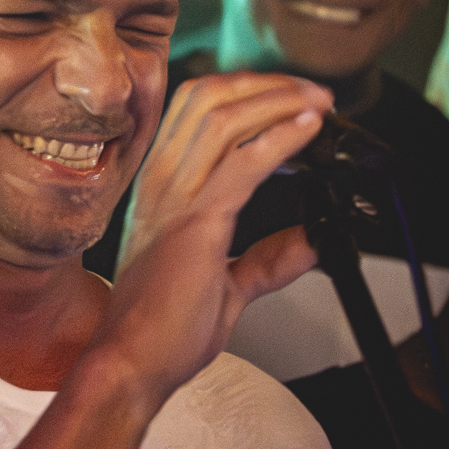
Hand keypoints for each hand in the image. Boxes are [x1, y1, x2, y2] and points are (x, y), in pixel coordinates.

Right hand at [92, 72, 332, 404]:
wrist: (132, 364)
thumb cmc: (159, 329)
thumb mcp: (227, 284)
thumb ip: (267, 259)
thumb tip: (310, 242)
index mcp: (161, 186)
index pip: (197, 110)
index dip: (246, 92)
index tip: (290, 99)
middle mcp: (161, 181)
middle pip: (208, 97)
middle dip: (265, 84)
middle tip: (312, 93)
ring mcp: (173, 197)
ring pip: (223, 116)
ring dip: (277, 101)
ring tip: (316, 103)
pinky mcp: (195, 222)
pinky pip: (241, 163)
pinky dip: (280, 138)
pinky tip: (307, 130)